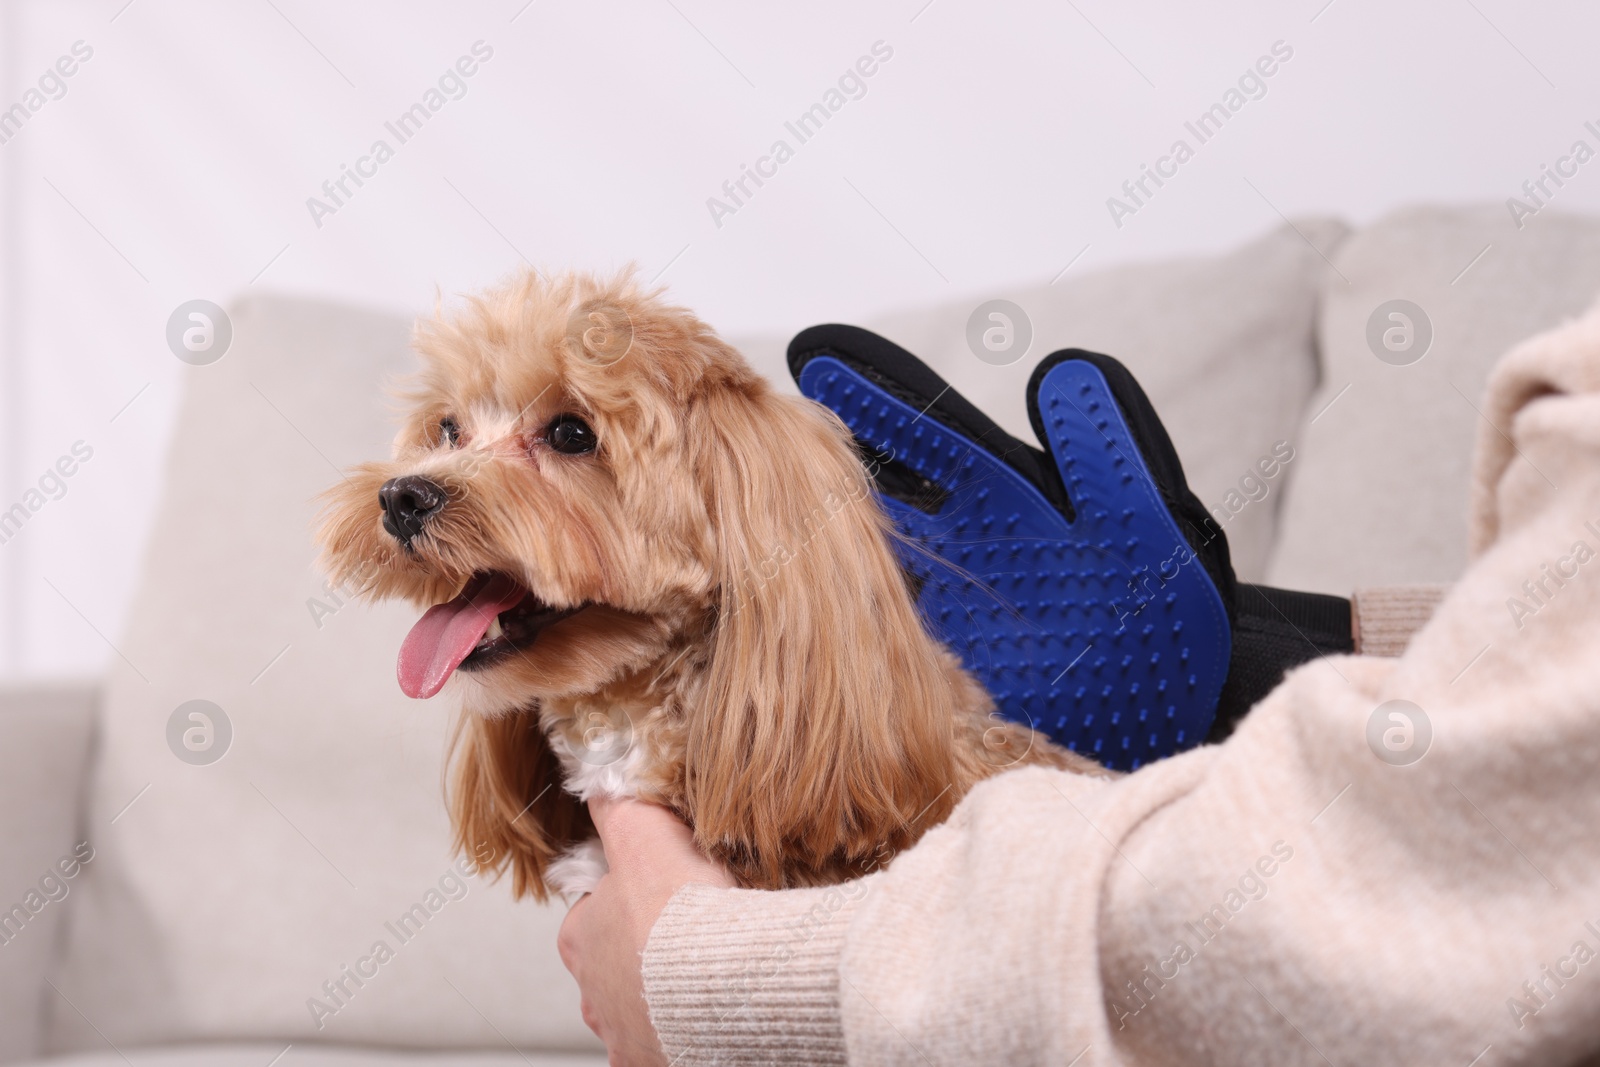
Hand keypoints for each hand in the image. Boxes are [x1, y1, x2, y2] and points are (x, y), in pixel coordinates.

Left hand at [558, 796, 735, 1065]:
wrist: (723, 985)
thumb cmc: (680, 912)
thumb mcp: (642, 832)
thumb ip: (618, 805)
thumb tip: (599, 778)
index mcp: (581, 939)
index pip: (594, 911)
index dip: (631, 895)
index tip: (667, 889)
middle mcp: (593, 995)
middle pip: (614, 967)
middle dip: (644, 954)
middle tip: (692, 933)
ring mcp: (625, 1037)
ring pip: (639, 1011)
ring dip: (665, 996)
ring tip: (708, 976)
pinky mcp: (657, 1063)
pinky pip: (667, 1047)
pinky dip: (685, 1032)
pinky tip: (712, 1014)